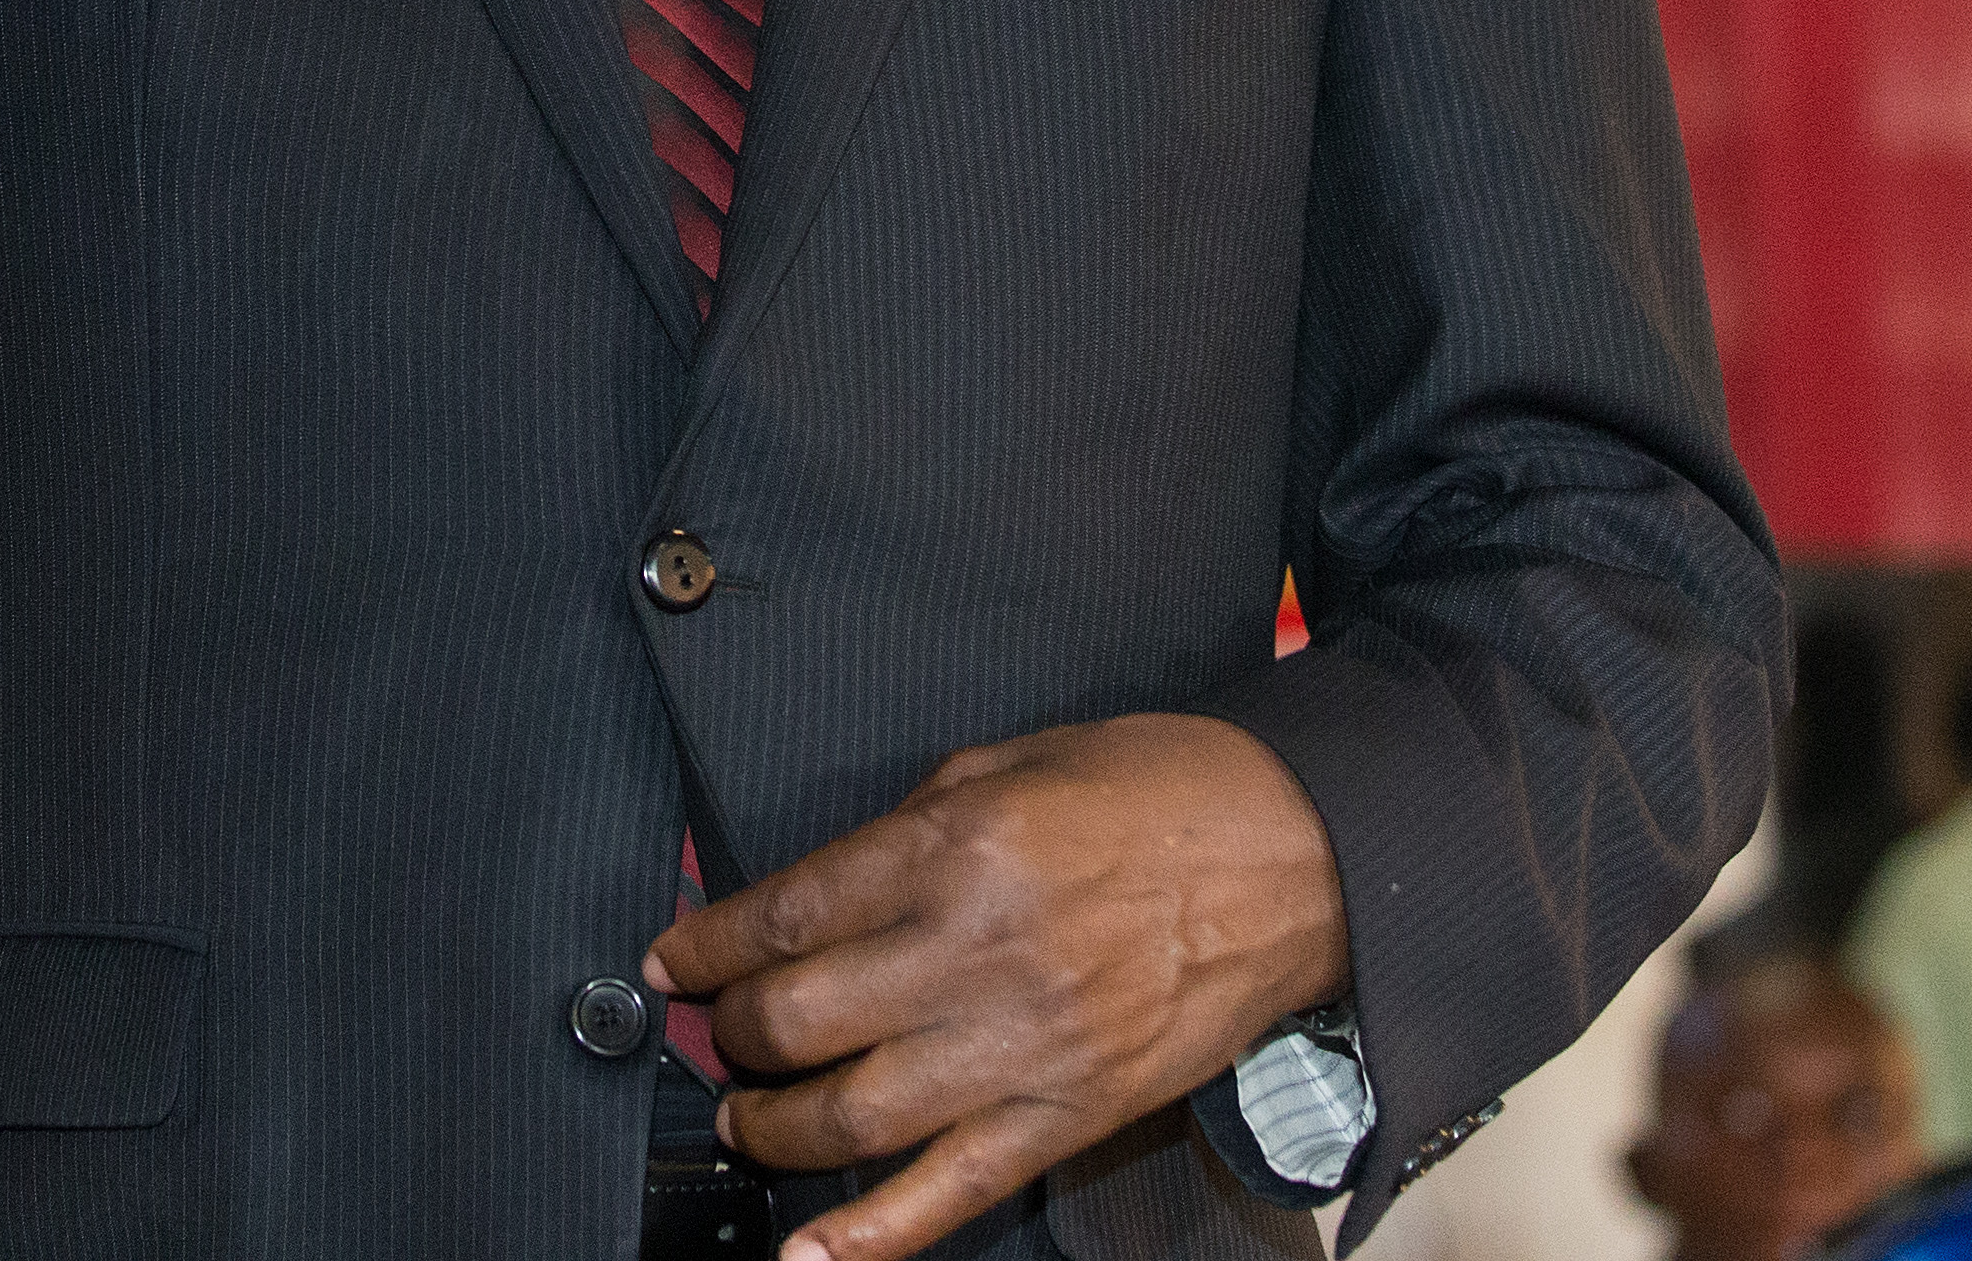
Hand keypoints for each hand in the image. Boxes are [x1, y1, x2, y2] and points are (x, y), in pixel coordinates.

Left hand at [648, 714, 1349, 1260]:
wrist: (1296, 857)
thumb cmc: (1156, 791)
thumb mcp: (1011, 760)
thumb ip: (908, 827)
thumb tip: (816, 894)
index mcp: (954, 847)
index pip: (786, 914)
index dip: (709, 947)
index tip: (675, 963)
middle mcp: (975, 952)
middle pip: (799, 1020)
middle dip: (731, 1033)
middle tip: (712, 1033)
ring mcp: (1023, 1045)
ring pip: (852, 1114)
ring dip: (773, 1127)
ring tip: (745, 1117)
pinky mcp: (1070, 1115)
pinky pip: (951, 1191)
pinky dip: (870, 1236)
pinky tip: (809, 1253)